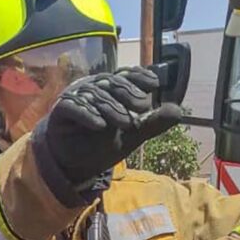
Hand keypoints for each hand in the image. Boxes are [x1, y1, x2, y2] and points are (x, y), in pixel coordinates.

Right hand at [34, 67, 181, 187]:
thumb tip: (178, 110)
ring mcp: (76, 97)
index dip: (140, 76)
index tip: (155, 83)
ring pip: (95, 95)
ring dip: (112, 108)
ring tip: (125, 124)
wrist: (75, 163)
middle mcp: (93, 88)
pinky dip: (87, 115)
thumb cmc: (101, 143)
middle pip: (111, 83)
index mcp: (111, 89)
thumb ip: (152, 123)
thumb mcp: (132, 135)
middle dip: (128, 93)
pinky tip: (100, 125)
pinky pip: (74, 107)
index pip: (126, 76)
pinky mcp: (61, 110)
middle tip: (142, 107)